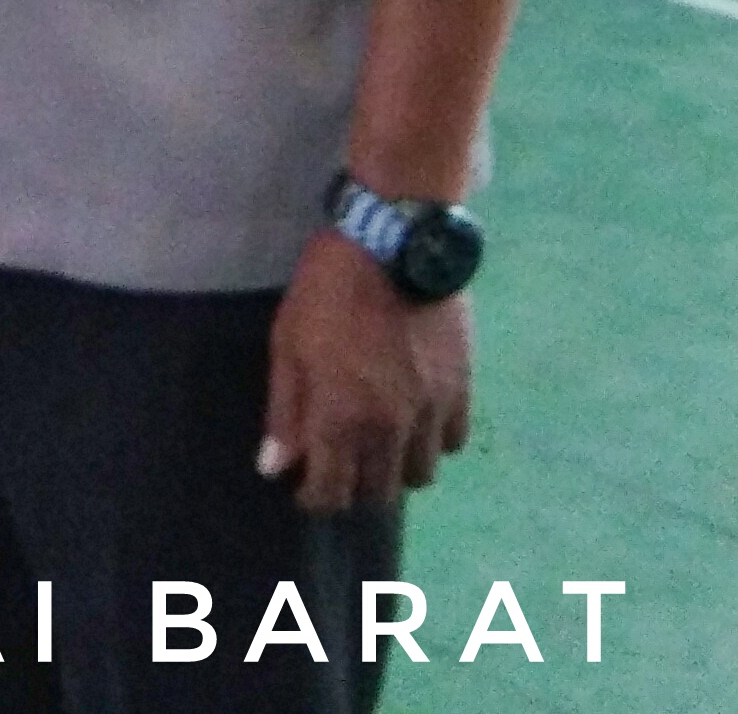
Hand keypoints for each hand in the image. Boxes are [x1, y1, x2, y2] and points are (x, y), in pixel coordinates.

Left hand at [259, 228, 471, 513]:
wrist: (396, 240)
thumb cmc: (328, 288)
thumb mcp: (288, 343)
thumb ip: (284, 411)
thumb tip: (275, 468)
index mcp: (339, 419)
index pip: (331, 495)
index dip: (315, 497)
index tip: (307, 482)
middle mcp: (388, 429)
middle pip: (377, 493)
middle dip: (354, 484)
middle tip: (342, 456)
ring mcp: (430, 413)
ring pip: (419, 475)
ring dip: (396, 467)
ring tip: (382, 440)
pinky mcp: (462, 390)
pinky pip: (453, 442)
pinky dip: (433, 441)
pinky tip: (416, 418)